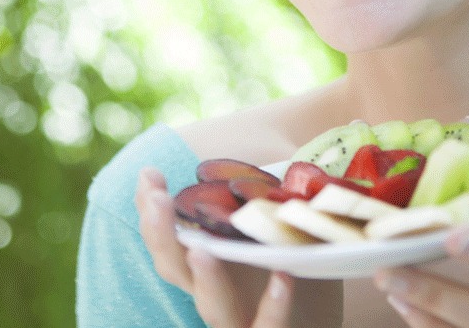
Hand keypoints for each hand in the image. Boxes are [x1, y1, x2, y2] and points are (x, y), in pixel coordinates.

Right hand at [134, 167, 342, 326]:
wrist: (319, 323)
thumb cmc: (294, 274)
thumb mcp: (274, 229)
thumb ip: (261, 200)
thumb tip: (268, 158)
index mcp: (209, 262)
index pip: (167, 239)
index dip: (151, 211)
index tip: (149, 174)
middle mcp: (215, 291)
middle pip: (175, 269)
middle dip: (161, 234)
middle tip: (158, 198)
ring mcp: (240, 318)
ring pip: (212, 305)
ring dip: (206, 279)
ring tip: (202, 251)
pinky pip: (267, 327)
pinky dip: (274, 307)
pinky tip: (283, 278)